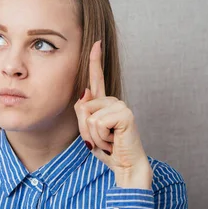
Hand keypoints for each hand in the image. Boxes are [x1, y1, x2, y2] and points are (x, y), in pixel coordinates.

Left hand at [74, 40, 152, 188]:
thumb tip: (86, 93)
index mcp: (104, 104)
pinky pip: (98, 123)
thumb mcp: (88, 131)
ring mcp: (120, 106)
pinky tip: (114, 141)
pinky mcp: (125, 114)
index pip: (97, 79)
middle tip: (103, 139)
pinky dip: (101, 137)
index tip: (96, 42)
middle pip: (82, 107)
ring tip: (109, 141)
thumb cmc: (108, 150)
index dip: (95, 60)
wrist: (125, 166)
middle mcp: (113, 101)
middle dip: (86, 129)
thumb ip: (83, 111)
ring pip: (89, 116)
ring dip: (94, 135)